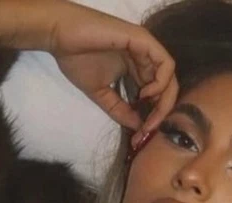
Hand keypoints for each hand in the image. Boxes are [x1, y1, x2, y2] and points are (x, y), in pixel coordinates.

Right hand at [46, 2, 177, 146]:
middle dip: (161, 113)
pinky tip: (145, 94)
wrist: (61, 37)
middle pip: (167, 89)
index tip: (141, 135)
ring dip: (164, 102)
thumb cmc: (77, 60)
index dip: (152, 117)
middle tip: (148, 129)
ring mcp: (146, 49)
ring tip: (148, 114)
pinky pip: (166, 64)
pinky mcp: (144, 41)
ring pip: (170, 78)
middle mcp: (144, 59)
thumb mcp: (101, 94)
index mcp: (136, 70)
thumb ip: (120, 110)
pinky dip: (161, 83)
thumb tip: (138, 128)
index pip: (155, 96)